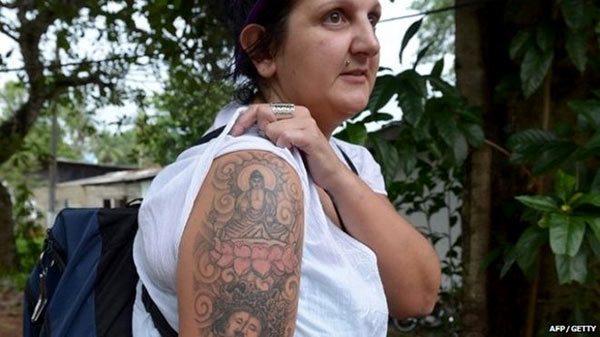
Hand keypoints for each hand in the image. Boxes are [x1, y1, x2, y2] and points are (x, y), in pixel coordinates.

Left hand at [231, 104, 346, 189]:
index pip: (260, 107)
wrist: (328, 177)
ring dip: (274, 143)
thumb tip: (244, 126)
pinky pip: (285, 135)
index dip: (244, 119)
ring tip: (285, 151)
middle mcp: (300, 112)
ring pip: (272, 127)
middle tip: (270, 146)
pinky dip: (284, 145)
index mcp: (291, 112)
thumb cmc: (303, 161)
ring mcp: (307, 122)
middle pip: (264, 114)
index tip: (234, 133)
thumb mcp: (280, 144)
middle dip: (260, 132)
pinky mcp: (311, 135)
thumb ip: (267, 132)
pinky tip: (291, 152)